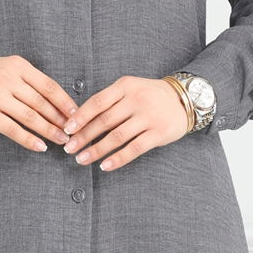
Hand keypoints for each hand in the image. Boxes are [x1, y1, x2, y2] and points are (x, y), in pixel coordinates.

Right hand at [0, 55, 78, 151]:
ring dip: (48, 130)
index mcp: (17, 66)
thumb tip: (58, 102)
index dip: (64, 102)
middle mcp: (7, 79)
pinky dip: (29, 140)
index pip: (48, 86)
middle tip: (72, 131)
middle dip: (59, 119)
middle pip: (41, 102)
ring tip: (61, 140)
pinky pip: (13, 129)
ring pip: (30, 117)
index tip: (76, 114)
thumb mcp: (8, 68)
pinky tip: (40, 146)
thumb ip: (30, 80)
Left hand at [62, 76, 192, 171]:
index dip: (80, 117)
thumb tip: (81, 120)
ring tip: (81, 159)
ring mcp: (149, 117)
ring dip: (96, 150)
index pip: (97, 102)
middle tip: (69, 148)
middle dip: (83, 136)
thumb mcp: (130, 88)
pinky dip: (117, 159)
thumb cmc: (150, 95)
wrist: (185, 99)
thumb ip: (109, 101)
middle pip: (104, 121)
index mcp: (125, 86)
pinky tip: (104, 166)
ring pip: (116, 137)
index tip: (66, 129)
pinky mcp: (159, 133)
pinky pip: (134, 148)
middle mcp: (136, 100)